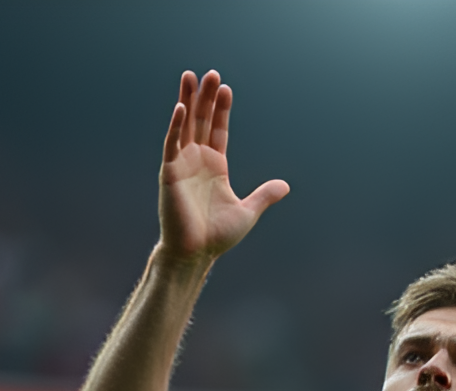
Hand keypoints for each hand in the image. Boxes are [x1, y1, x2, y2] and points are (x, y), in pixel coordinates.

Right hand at [158, 70, 288, 262]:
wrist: (196, 253)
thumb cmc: (217, 236)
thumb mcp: (247, 212)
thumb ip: (264, 196)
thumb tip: (286, 186)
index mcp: (216, 167)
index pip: (218, 131)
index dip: (221, 110)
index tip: (226, 89)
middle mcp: (198, 161)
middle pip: (202, 121)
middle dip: (206, 97)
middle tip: (211, 73)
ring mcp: (182, 165)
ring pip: (185, 125)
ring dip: (188, 101)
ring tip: (191, 76)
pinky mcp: (169, 173)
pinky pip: (172, 144)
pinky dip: (176, 126)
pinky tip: (182, 107)